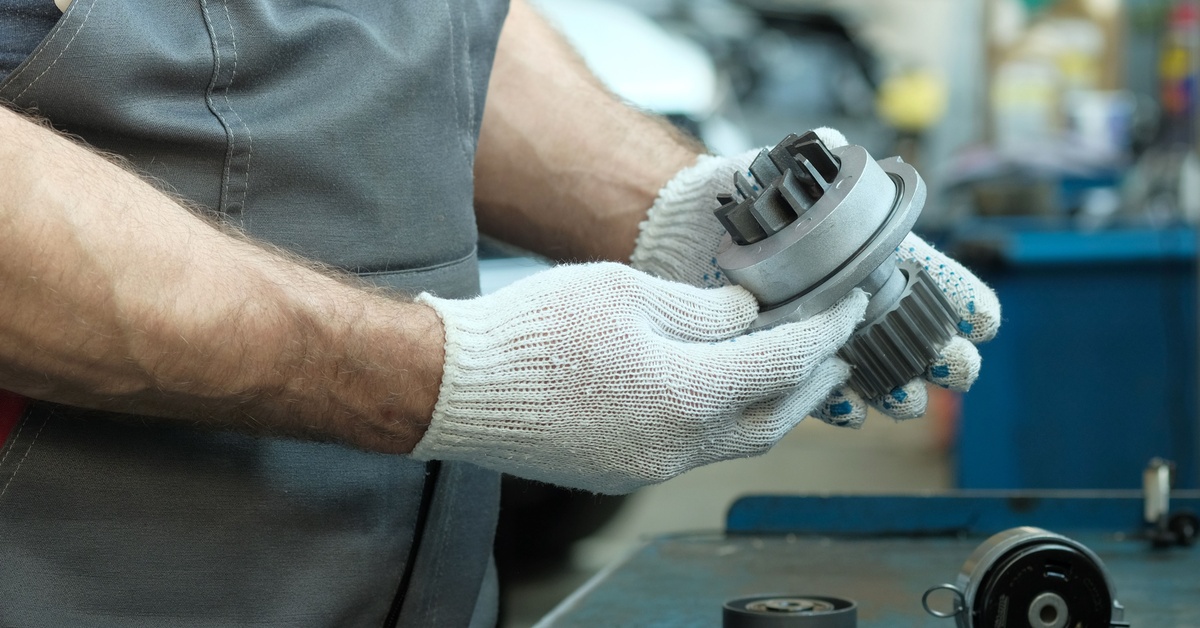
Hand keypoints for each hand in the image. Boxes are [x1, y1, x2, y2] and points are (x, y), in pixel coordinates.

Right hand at [411, 263, 867, 493]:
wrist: (460, 387)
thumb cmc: (535, 331)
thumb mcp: (627, 293)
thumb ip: (701, 309)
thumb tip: (746, 317)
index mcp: (688, 394)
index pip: (787, 361)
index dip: (829, 329)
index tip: (852, 303)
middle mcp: (679, 445)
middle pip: (775, 416)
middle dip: (816, 381)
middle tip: (839, 349)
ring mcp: (650, 466)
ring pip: (738, 440)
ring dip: (773, 406)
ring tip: (792, 373)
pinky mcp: (622, 473)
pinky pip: (696, 451)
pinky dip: (725, 421)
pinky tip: (719, 393)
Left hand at [630, 129, 999, 424]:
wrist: (664, 235)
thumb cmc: (721, 198)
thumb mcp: (762, 170)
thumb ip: (798, 152)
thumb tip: (830, 137)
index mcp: (859, 251)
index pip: (924, 274)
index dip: (958, 296)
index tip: (981, 319)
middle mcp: (845, 297)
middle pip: (911, 331)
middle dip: (940, 353)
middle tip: (955, 370)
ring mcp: (815, 331)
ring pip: (872, 367)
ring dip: (895, 387)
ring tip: (904, 400)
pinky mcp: (778, 358)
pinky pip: (816, 389)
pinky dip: (835, 401)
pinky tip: (848, 409)